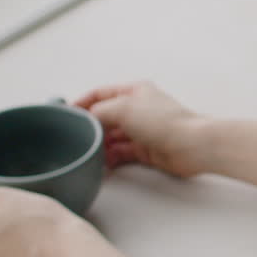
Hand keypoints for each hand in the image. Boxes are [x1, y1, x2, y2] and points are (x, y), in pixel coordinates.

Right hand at [74, 82, 205, 176]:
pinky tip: (102, 165)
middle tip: (74, 139)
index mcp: (134, 91)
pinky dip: (111, 158)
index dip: (82, 102)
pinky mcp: (146, 151)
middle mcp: (137, 109)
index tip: (65, 115)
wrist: (191, 145)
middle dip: (90, 128)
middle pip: (105, 117)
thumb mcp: (122, 108)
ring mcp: (142, 131)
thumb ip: (99, 111)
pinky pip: (122, 153)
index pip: (100, 94)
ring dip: (99, 146)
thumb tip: (88, 118)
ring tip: (87, 154)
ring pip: (113, 137)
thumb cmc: (162, 121)